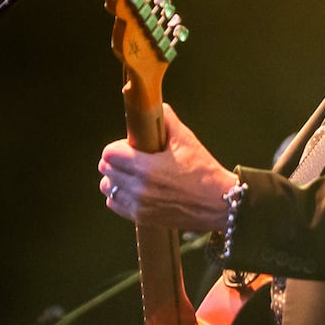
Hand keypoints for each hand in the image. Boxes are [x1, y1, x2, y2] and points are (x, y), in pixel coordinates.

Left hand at [98, 104, 237, 232]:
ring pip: (107, 188)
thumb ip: (166, 120)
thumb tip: (154, 106)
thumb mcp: (186, 140)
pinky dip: (119, 195)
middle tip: (132, 157)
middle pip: (106, 169)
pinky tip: (133, 189)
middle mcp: (138, 189)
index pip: (109, 153)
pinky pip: (115, 204)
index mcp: (146, 168)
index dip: (118, 146)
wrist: (218, 204)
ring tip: (131, 174)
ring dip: (115, 178)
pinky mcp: (142, 218)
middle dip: (116, 160)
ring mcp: (139, 206)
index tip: (131, 146)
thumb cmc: (204, 171)